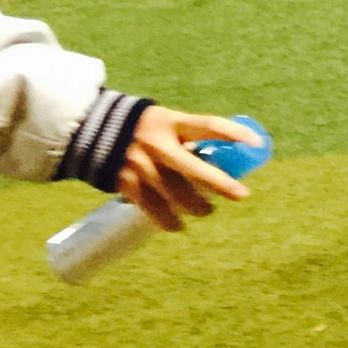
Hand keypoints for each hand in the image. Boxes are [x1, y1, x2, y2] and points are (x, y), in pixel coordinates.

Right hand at [115, 109, 260, 231]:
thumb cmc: (144, 127)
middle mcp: (157, 143)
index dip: (234, 133)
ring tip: (208, 211)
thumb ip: (187, 137)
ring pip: (174, 193)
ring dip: (195, 206)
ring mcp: (140, 164)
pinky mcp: (125, 182)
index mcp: (172, 122)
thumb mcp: (166, 121)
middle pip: (193, 169)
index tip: (256, 143)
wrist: (92, 130)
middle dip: (220, 184)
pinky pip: (150, 206)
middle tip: (241, 195)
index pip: (209, 125)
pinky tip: (178, 226)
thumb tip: (221, 156)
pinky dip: (165, 220)